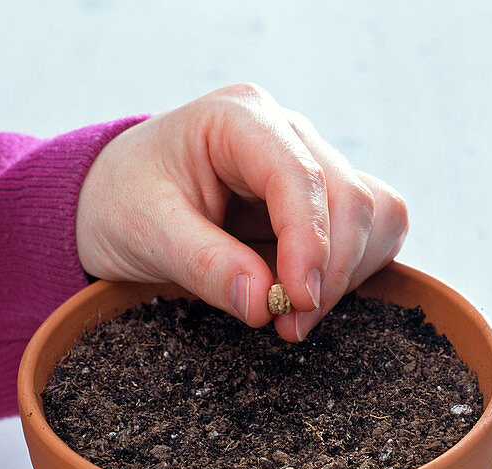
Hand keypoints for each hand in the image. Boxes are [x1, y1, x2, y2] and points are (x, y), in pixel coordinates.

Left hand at [76, 82, 408, 340]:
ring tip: (294, 317)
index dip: (310, 244)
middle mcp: (287, 132)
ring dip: (348, 275)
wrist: (117, 199)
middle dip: (330, 272)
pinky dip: (355, 271)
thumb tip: (265, 304)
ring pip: (374, 215)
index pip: (300, 176)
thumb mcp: (146, 233)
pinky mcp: (324, 200)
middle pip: (350, 198)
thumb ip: (205, 266)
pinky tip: (309, 296)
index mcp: (240, 119)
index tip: (300, 302)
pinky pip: (373, 230)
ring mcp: (312, 162)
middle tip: (290, 326)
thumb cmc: (124, 203)